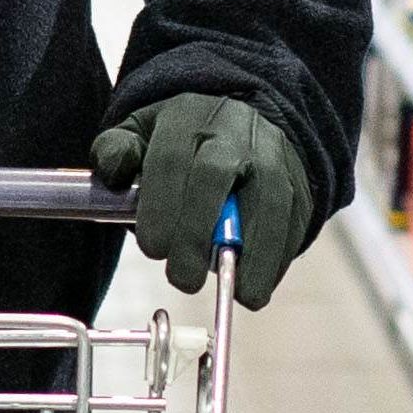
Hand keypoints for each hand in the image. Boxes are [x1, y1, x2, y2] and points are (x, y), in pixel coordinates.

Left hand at [93, 95, 313, 303]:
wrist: (244, 118)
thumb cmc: (183, 141)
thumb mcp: (141, 133)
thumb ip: (117, 152)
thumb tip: (114, 170)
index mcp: (186, 119)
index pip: (172, 158)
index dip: (162, 206)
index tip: (153, 249)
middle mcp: (233, 132)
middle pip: (215, 176)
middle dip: (197, 233)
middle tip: (183, 278)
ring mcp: (273, 157)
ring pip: (268, 200)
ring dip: (255, 253)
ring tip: (239, 293)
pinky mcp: (299, 184)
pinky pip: (294, 221)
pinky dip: (278, 259)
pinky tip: (259, 286)